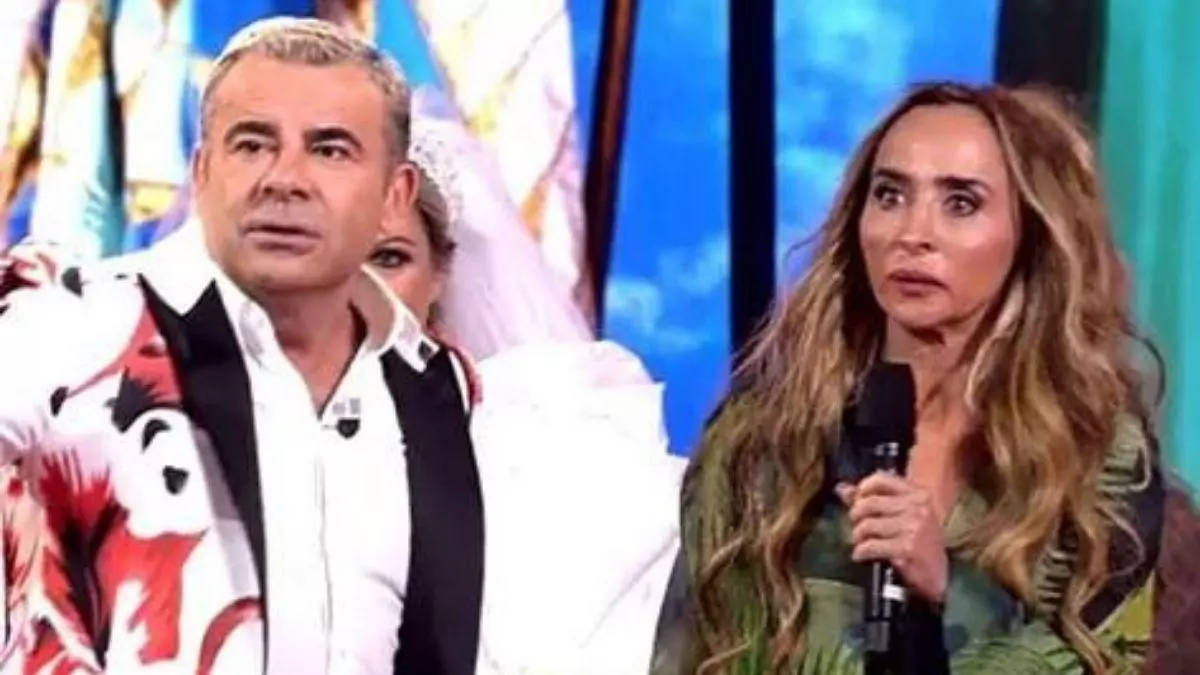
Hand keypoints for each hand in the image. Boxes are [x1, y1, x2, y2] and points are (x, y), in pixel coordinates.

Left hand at [836, 471, 948, 604]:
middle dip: (856, 516)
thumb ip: (874, 499)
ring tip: (861, 542)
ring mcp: (913, 527)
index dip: (862, 489)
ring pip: (867, 525)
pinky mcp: (906, 548)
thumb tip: (842, 489)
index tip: (857, 501)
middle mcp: (918, 507)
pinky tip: (862, 555)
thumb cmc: (919, 541)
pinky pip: (870, 545)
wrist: (938, 573)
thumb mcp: (903, 515)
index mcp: (918, 494)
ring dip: (858, 536)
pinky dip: (861, 552)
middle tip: (858, 527)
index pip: (881, 479)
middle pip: (869, 503)